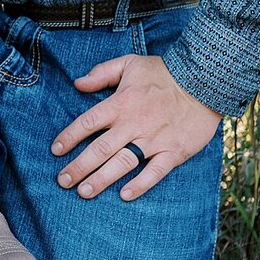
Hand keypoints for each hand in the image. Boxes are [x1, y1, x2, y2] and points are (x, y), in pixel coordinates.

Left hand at [50, 53, 220, 200]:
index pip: (87, 123)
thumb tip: (77, 83)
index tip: (55, 151)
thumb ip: (102, 73)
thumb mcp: (130, 63)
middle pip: (99, 149)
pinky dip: (140, 185)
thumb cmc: (164, 72)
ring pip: (122, 164)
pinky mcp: (173, 152)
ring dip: (101, 179)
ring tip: (84, 192)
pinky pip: (154, 173)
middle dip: (78, 167)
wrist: (204, 81)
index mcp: (120, 103)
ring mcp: (153, 140)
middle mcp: (133, 124)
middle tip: (62, 181)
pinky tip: (124, 195)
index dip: (69, 138)